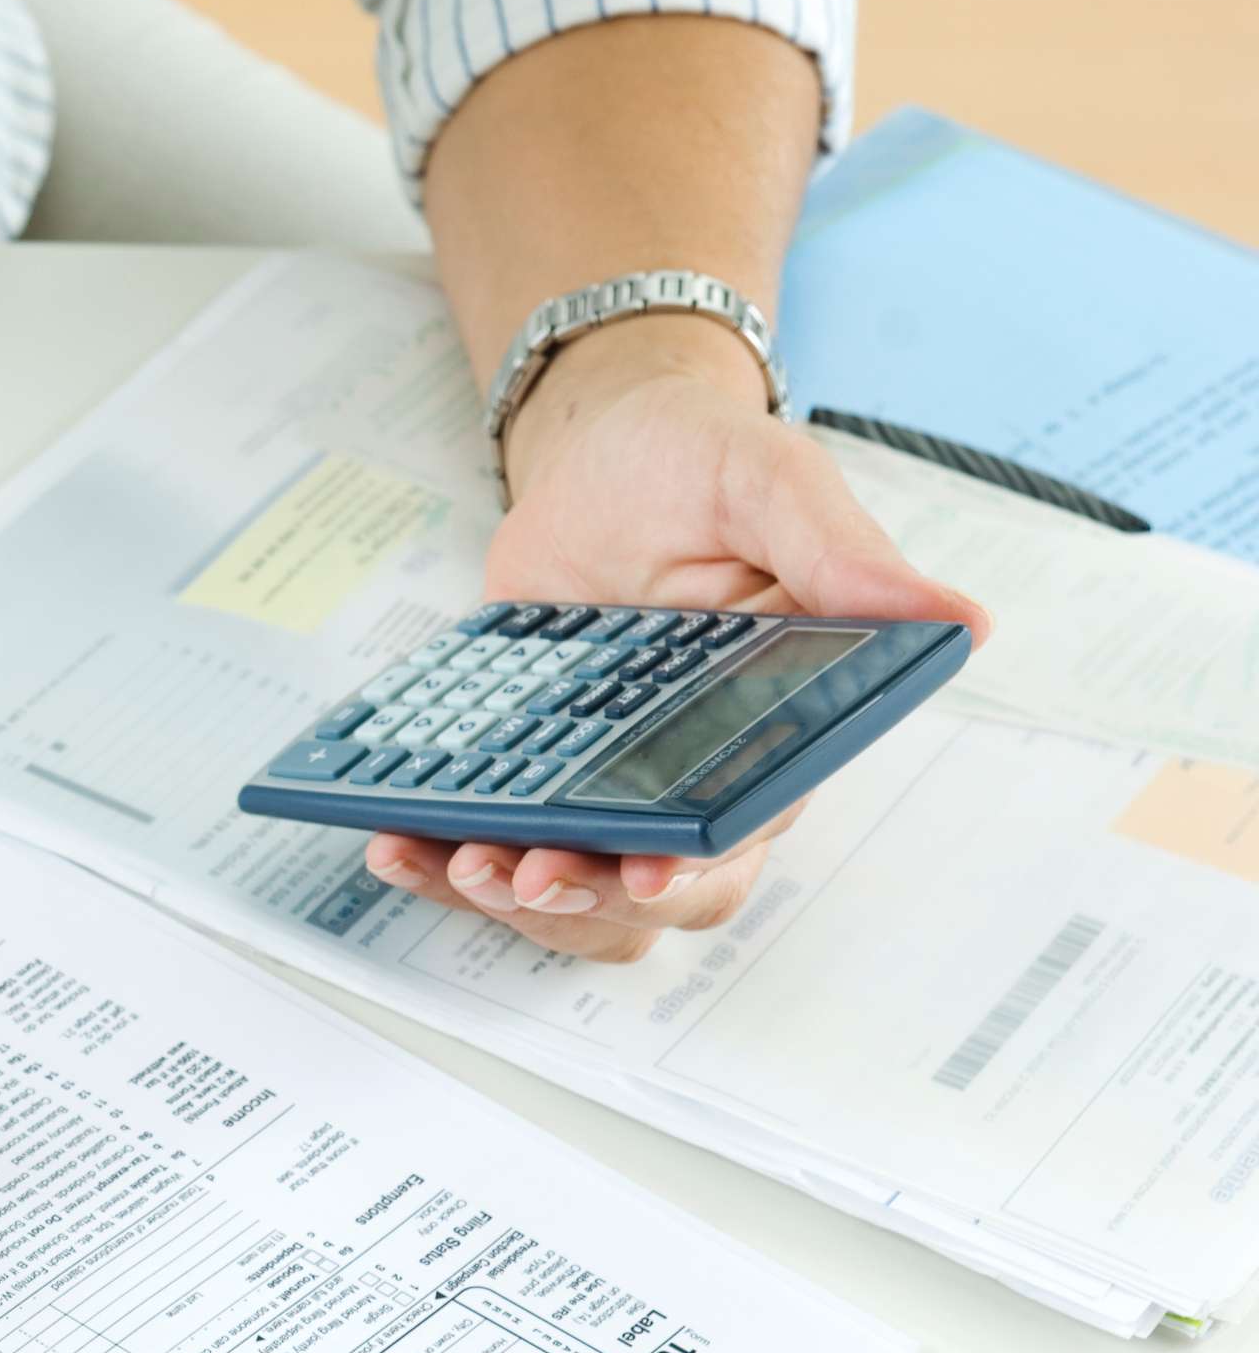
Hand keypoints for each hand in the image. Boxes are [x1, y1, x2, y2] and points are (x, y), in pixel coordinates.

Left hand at [365, 318, 989, 961]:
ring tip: (446, 861)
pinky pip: (491, 847)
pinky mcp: (526, 772)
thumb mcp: (770, 483)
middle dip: (582, 903)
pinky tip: (392, 842)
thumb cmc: (699, 466)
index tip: (641, 869)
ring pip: (571, 900)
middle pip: (649, 898)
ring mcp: (600, 784)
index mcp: (771, 730)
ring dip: (505, 903)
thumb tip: (958, 620)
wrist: (599, 449)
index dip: (692, 873)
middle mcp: (691, 776)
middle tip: (517, 873)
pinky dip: (439, 860)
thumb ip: (843, 555)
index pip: (742, 838)